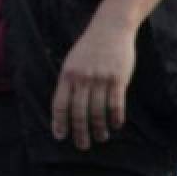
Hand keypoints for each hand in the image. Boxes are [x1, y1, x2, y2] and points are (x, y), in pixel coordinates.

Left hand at [51, 15, 135, 149]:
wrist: (109, 29)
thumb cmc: (89, 47)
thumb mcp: (71, 61)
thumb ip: (69, 82)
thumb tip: (64, 106)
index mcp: (66, 75)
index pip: (59, 104)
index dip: (59, 122)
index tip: (60, 137)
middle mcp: (82, 79)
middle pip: (78, 112)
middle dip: (79, 132)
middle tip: (82, 146)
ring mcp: (100, 79)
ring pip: (97, 111)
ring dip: (99, 128)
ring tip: (101, 137)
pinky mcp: (117, 79)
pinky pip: (116, 104)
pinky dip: (115, 117)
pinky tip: (116, 125)